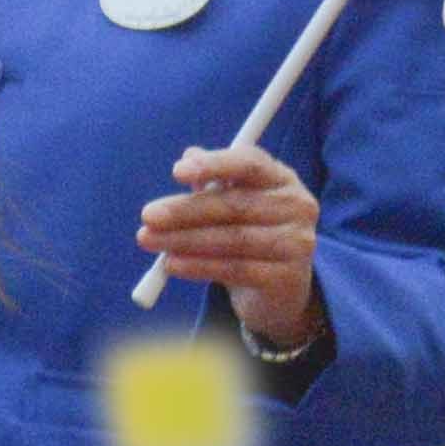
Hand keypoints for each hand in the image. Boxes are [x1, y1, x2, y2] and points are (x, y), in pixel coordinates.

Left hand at [134, 144, 325, 355]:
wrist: (282, 288)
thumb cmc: (250, 232)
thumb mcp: (234, 203)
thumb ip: (212, 180)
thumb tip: (188, 157)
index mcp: (281, 178)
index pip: (249, 163)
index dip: (214, 164)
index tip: (176, 172)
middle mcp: (296, 206)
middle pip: (234, 204)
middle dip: (185, 210)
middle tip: (147, 216)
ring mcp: (296, 243)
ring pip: (232, 239)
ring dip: (185, 240)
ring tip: (151, 241)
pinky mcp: (287, 277)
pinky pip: (235, 269)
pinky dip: (198, 266)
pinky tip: (171, 264)